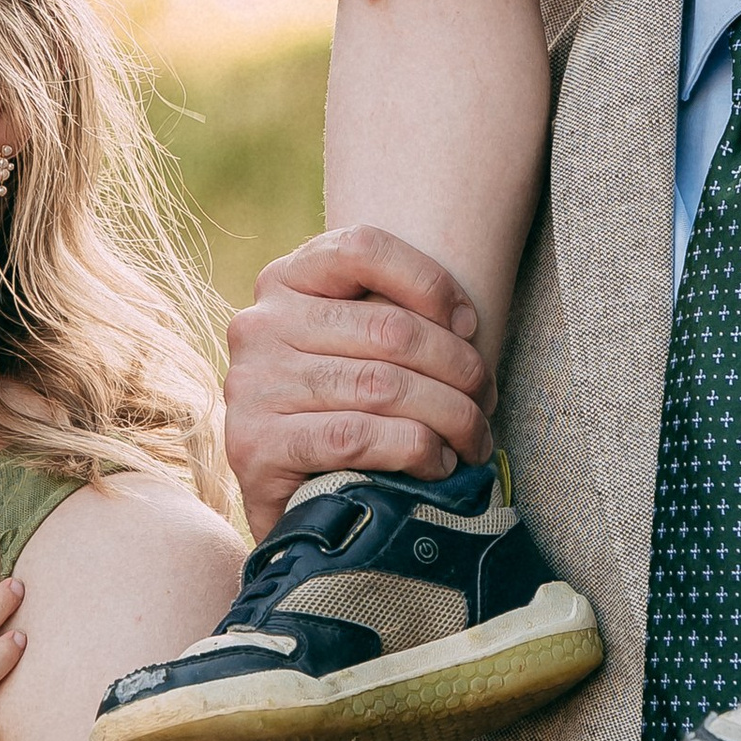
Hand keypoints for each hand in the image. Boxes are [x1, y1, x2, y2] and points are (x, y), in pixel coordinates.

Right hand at [225, 228, 494, 538]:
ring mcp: (252, 383)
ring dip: (449, 416)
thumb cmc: (331, 407)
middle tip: (488, 400)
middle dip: (458, 367)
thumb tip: (467, 327)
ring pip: (381, 386)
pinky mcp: (255, 444)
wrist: (276, 491)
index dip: (429, 282)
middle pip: (387, 328)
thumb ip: (386, 317)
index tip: (470, 323)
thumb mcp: (346, 343)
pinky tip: (438, 463)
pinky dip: (412, 449)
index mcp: (284, 280)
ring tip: (475, 439)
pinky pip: (356, 436)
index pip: (363, 248)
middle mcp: (260, 324)